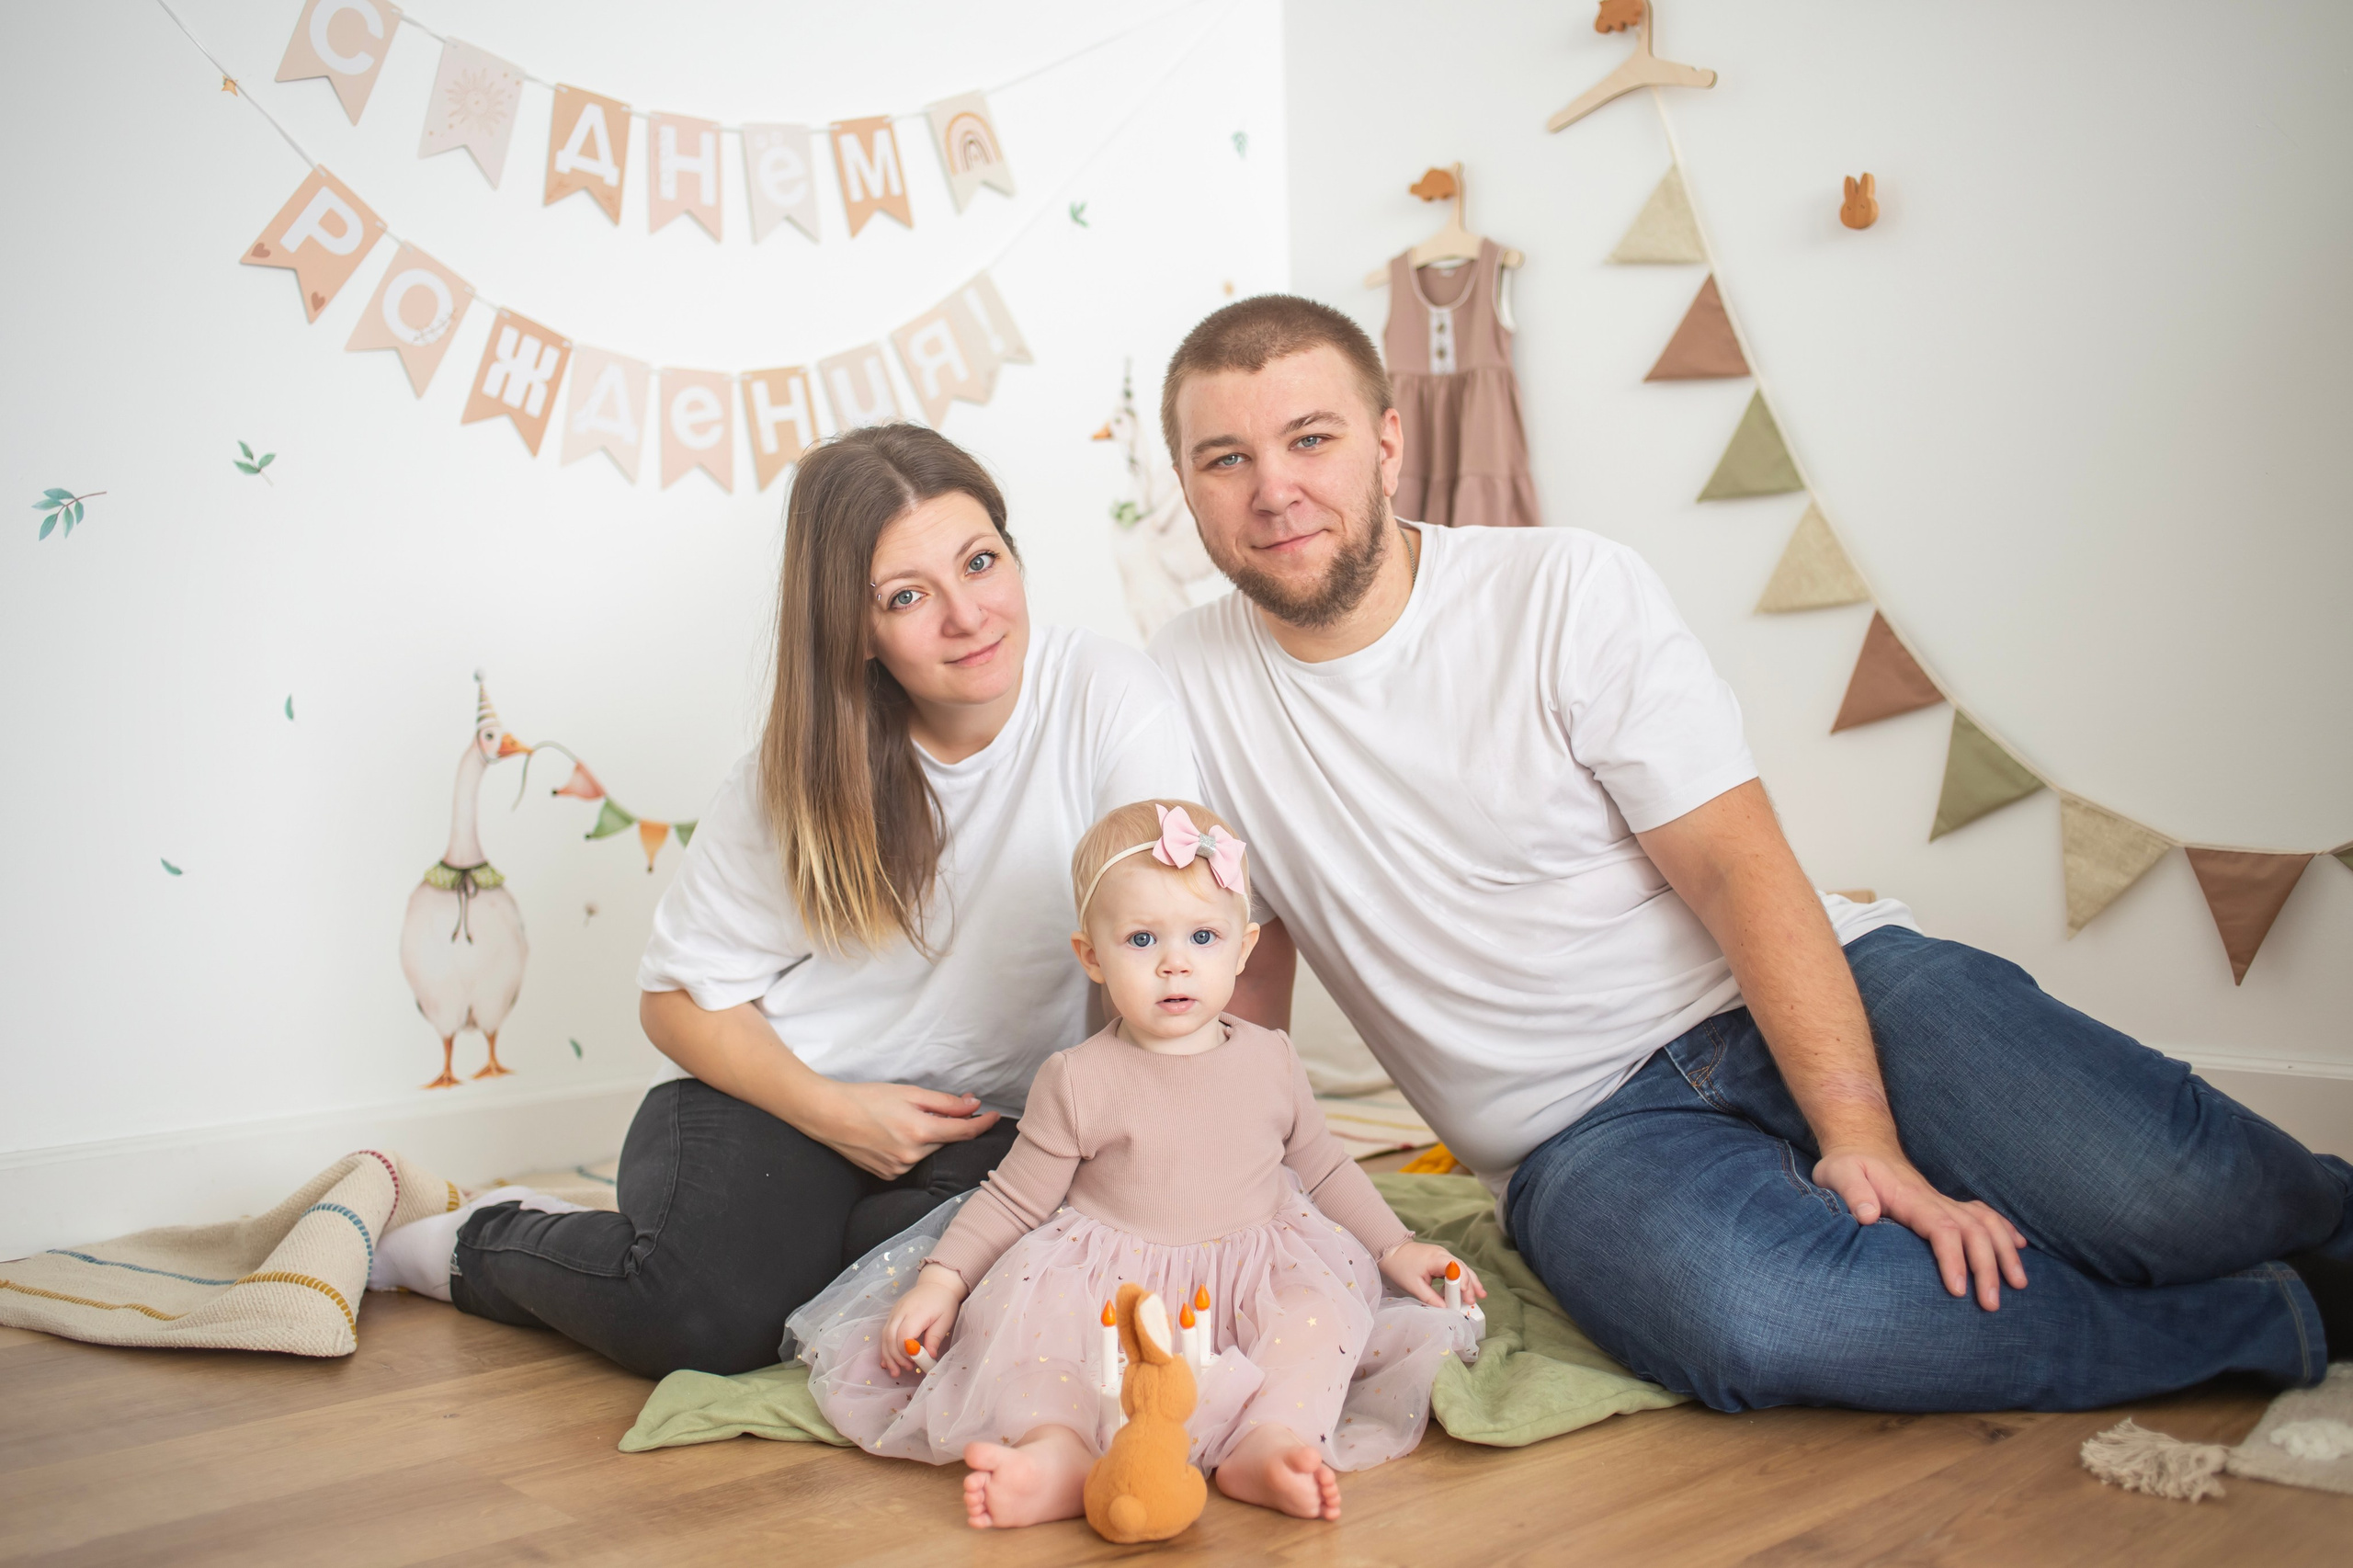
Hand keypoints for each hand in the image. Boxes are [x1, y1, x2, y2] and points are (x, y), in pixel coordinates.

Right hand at [815, 1082, 1001, 1179]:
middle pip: (946, 1141)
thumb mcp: (909, 1093)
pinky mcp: (888, 1175)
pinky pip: (911, 1162)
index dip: (983, 1123)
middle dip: (952, 1126)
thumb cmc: (866, 1098)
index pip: (964, 1132)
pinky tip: (895, 1135)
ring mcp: (899, 1169)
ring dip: (929, 1137)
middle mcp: (912, 1155)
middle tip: (945, 1107)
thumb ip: (944, 1102)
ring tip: (906, 1119)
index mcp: (920, 1131)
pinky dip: (913, 1148)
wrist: (828, 1115)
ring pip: (929, 1152)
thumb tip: (972, 1105)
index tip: (995, 1116)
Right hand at [882, 1264, 967, 1373]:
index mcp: (916, 1312)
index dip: (906, 1351)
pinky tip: (887, 1362)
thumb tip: (930, 1357)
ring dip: (888, 1356)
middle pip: (890, 1337)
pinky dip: (885, 1349)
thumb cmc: (943, 1302)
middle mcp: (901, 1311)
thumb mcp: (945, 1320)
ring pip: (884, 1336)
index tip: (915, 1362)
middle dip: (895, 1357)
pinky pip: (884, 1333)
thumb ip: (935, 1338)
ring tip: (895, 1371)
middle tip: (907, 1369)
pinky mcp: (892, 1315)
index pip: (904, 1334)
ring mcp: (894, 1312)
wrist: (936, 1283)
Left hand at [1379, 1241, 1485, 1308]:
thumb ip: (1430, 1298)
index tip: (1466, 1297)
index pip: (1456, 1268)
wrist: (1392, 1251)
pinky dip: (1462, 1279)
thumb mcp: (1413, 1286)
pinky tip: (1469, 1290)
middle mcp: (1443, 1254)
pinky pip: (1456, 1269)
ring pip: (1462, 1268)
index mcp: (1435, 1258)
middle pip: (1463, 1268)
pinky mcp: (1442, 1260)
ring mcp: (1443, 1256)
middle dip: (1470, 1285)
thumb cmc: (1401, 1267)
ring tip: (1481, 1296)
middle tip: (1474, 1301)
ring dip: (1470, 1282)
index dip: (1462, 1283)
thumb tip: (1445, 1310)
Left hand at [1813, 1146, 2028, 1310]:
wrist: (1861, 1146)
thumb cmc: (1847, 1166)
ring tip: (2019, 1285)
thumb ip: (1853, 1193)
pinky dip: (2005, 1229)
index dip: (1954, 1259)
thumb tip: (1868, 1215)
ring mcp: (1943, 1202)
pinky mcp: (1945, 1204)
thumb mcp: (1838, 1175)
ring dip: (2005, 1252)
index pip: (1942, 1228)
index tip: (1959, 1290)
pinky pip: (1983, 1214)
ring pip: (1986, 1224)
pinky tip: (2020, 1246)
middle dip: (1987, 1267)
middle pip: (1973, 1231)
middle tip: (1992, 1305)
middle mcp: (1934, 1200)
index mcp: (1910, 1198)